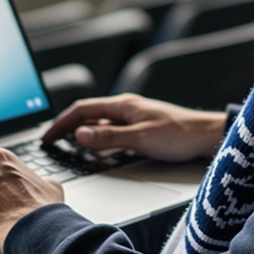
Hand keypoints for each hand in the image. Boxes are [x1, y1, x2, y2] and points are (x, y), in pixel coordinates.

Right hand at [42, 94, 226, 161]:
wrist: (206, 136)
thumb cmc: (179, 135)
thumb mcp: (140, 138)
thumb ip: (109, 137)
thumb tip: (80, 136)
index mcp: (122, 105)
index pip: (82, 110)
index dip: (61, 123)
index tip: (47, 137)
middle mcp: (126, 108)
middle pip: (87, 115)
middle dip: (66, 127)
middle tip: (51, 142)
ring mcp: (133, 118)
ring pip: (99, 123)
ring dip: (81, 133)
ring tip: (67, 145)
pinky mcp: (141, 128)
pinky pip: (111, 131)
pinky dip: (97, 138)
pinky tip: (96, 148)